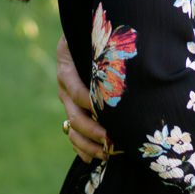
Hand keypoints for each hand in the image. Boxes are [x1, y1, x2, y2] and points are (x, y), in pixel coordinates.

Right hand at [55, 38, 110, 161]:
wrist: (87, 36)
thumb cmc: (101, 34)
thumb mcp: (99, 35)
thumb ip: (108, 44)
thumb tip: (129, 47)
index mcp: (67, 65)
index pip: (74, 88)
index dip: (89, 102)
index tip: (106, 111)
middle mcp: (65, 85)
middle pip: (74, 114)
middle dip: (93, 131)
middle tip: (112, 141)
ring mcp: (67, 101)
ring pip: (72, 128)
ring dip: (89, 144)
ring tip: (108, 153)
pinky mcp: (73, 111)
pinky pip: (72, 134)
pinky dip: (82, 149)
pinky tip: (94, 159)